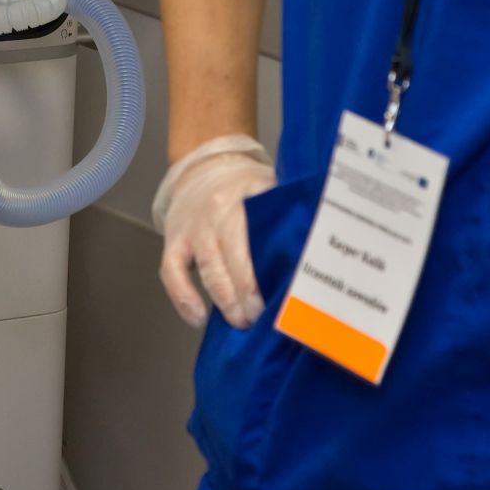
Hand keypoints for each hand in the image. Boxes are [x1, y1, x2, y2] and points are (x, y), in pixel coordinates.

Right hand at [158, 151, 275, 331]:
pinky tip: (197, 317)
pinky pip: (172, 272)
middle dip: (250, 291)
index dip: (276, 263)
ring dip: (226, 300)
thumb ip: (289, 213)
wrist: (202, 168)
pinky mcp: (173, 240)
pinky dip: (183, 297)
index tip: (289, 290)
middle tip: (262, 315)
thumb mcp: (270, 187)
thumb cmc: (243, 186)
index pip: (265, 231)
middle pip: (235, 255)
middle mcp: (218, 209)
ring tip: (241, 321)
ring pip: (209, 268)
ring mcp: (194, 226)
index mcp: (249, 193)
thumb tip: (317, 252)